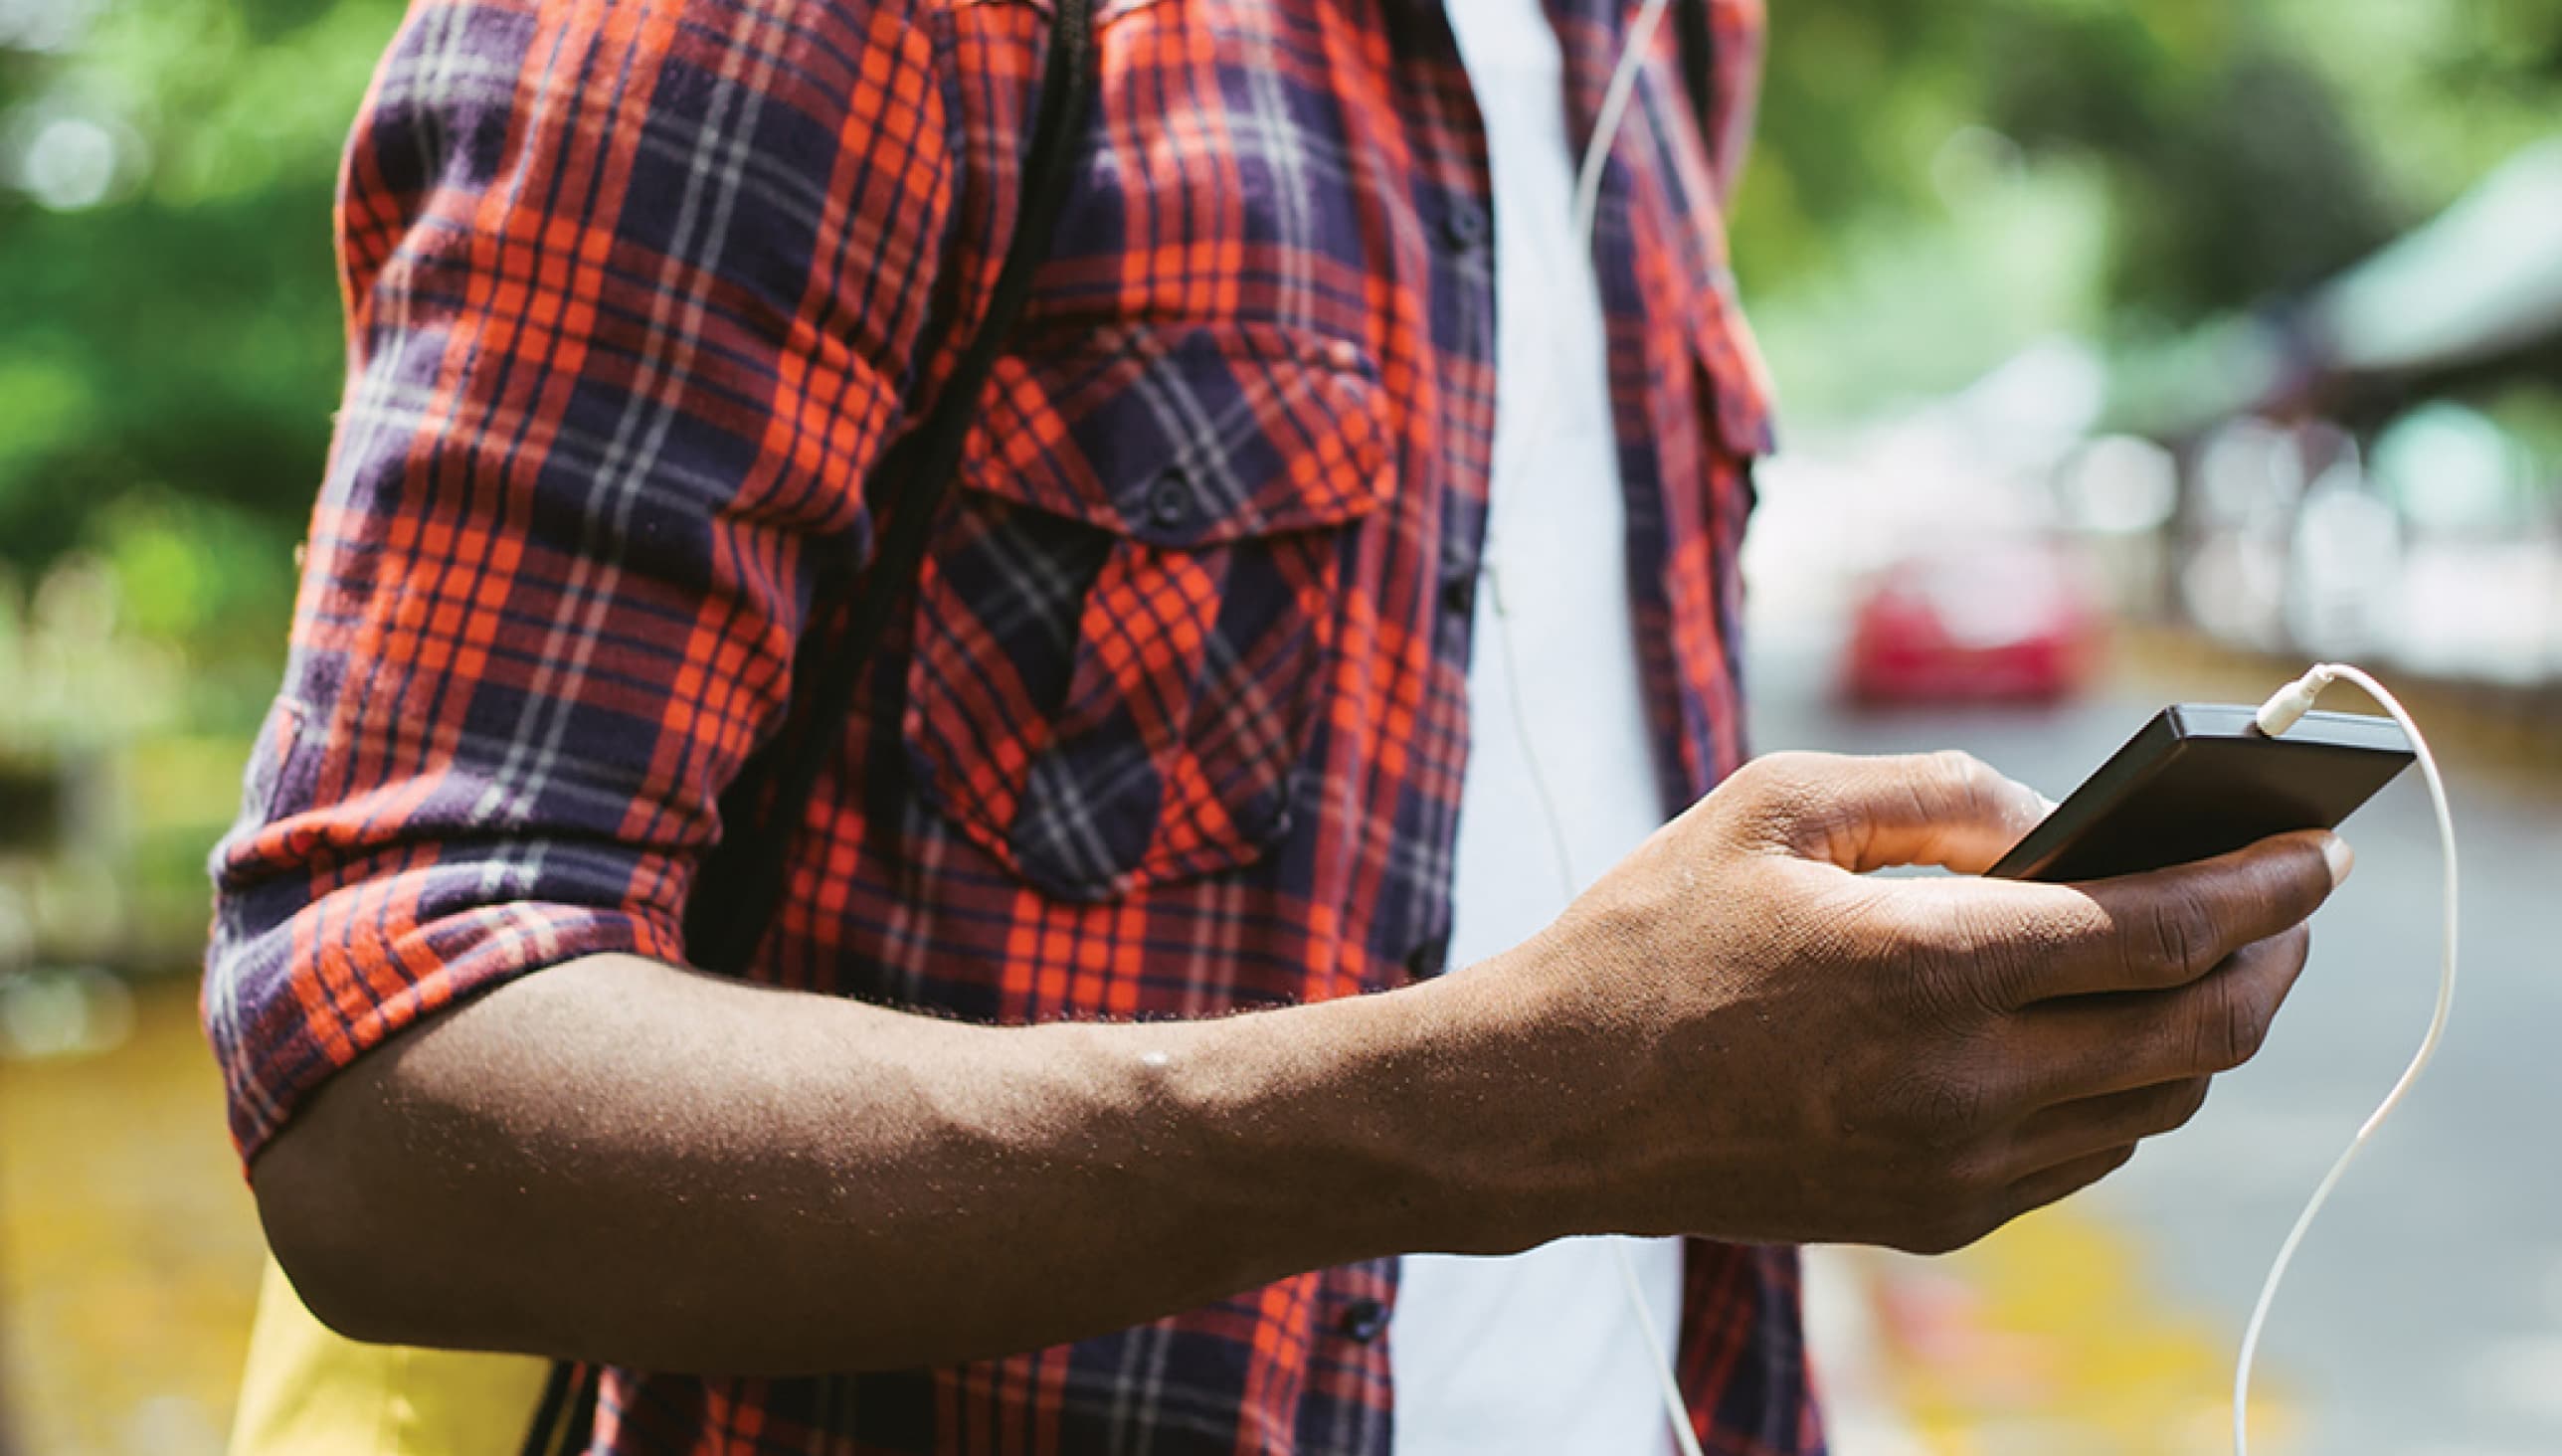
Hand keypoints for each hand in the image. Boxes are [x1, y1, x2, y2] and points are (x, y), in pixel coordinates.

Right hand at [1488, 750, 2346, 1253]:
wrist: (1550, 1105)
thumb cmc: (1649, 936)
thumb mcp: (1775, 805)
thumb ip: (1937, 790)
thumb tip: (2057, 820)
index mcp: (1930, 964)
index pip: (2164, 928)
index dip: (2263, 886)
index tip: (2319, 851)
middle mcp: (1963, 1084)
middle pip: (2195, 1033)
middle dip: (2266, 962)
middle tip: (2283, 908)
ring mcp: (1954, 1168)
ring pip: (2153, 1105)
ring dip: (2203, 1033)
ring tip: (2202, 968)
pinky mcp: (1932, 1218)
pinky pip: (2085, 1160)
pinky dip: (2126, 1094)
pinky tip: (2101, 1040)